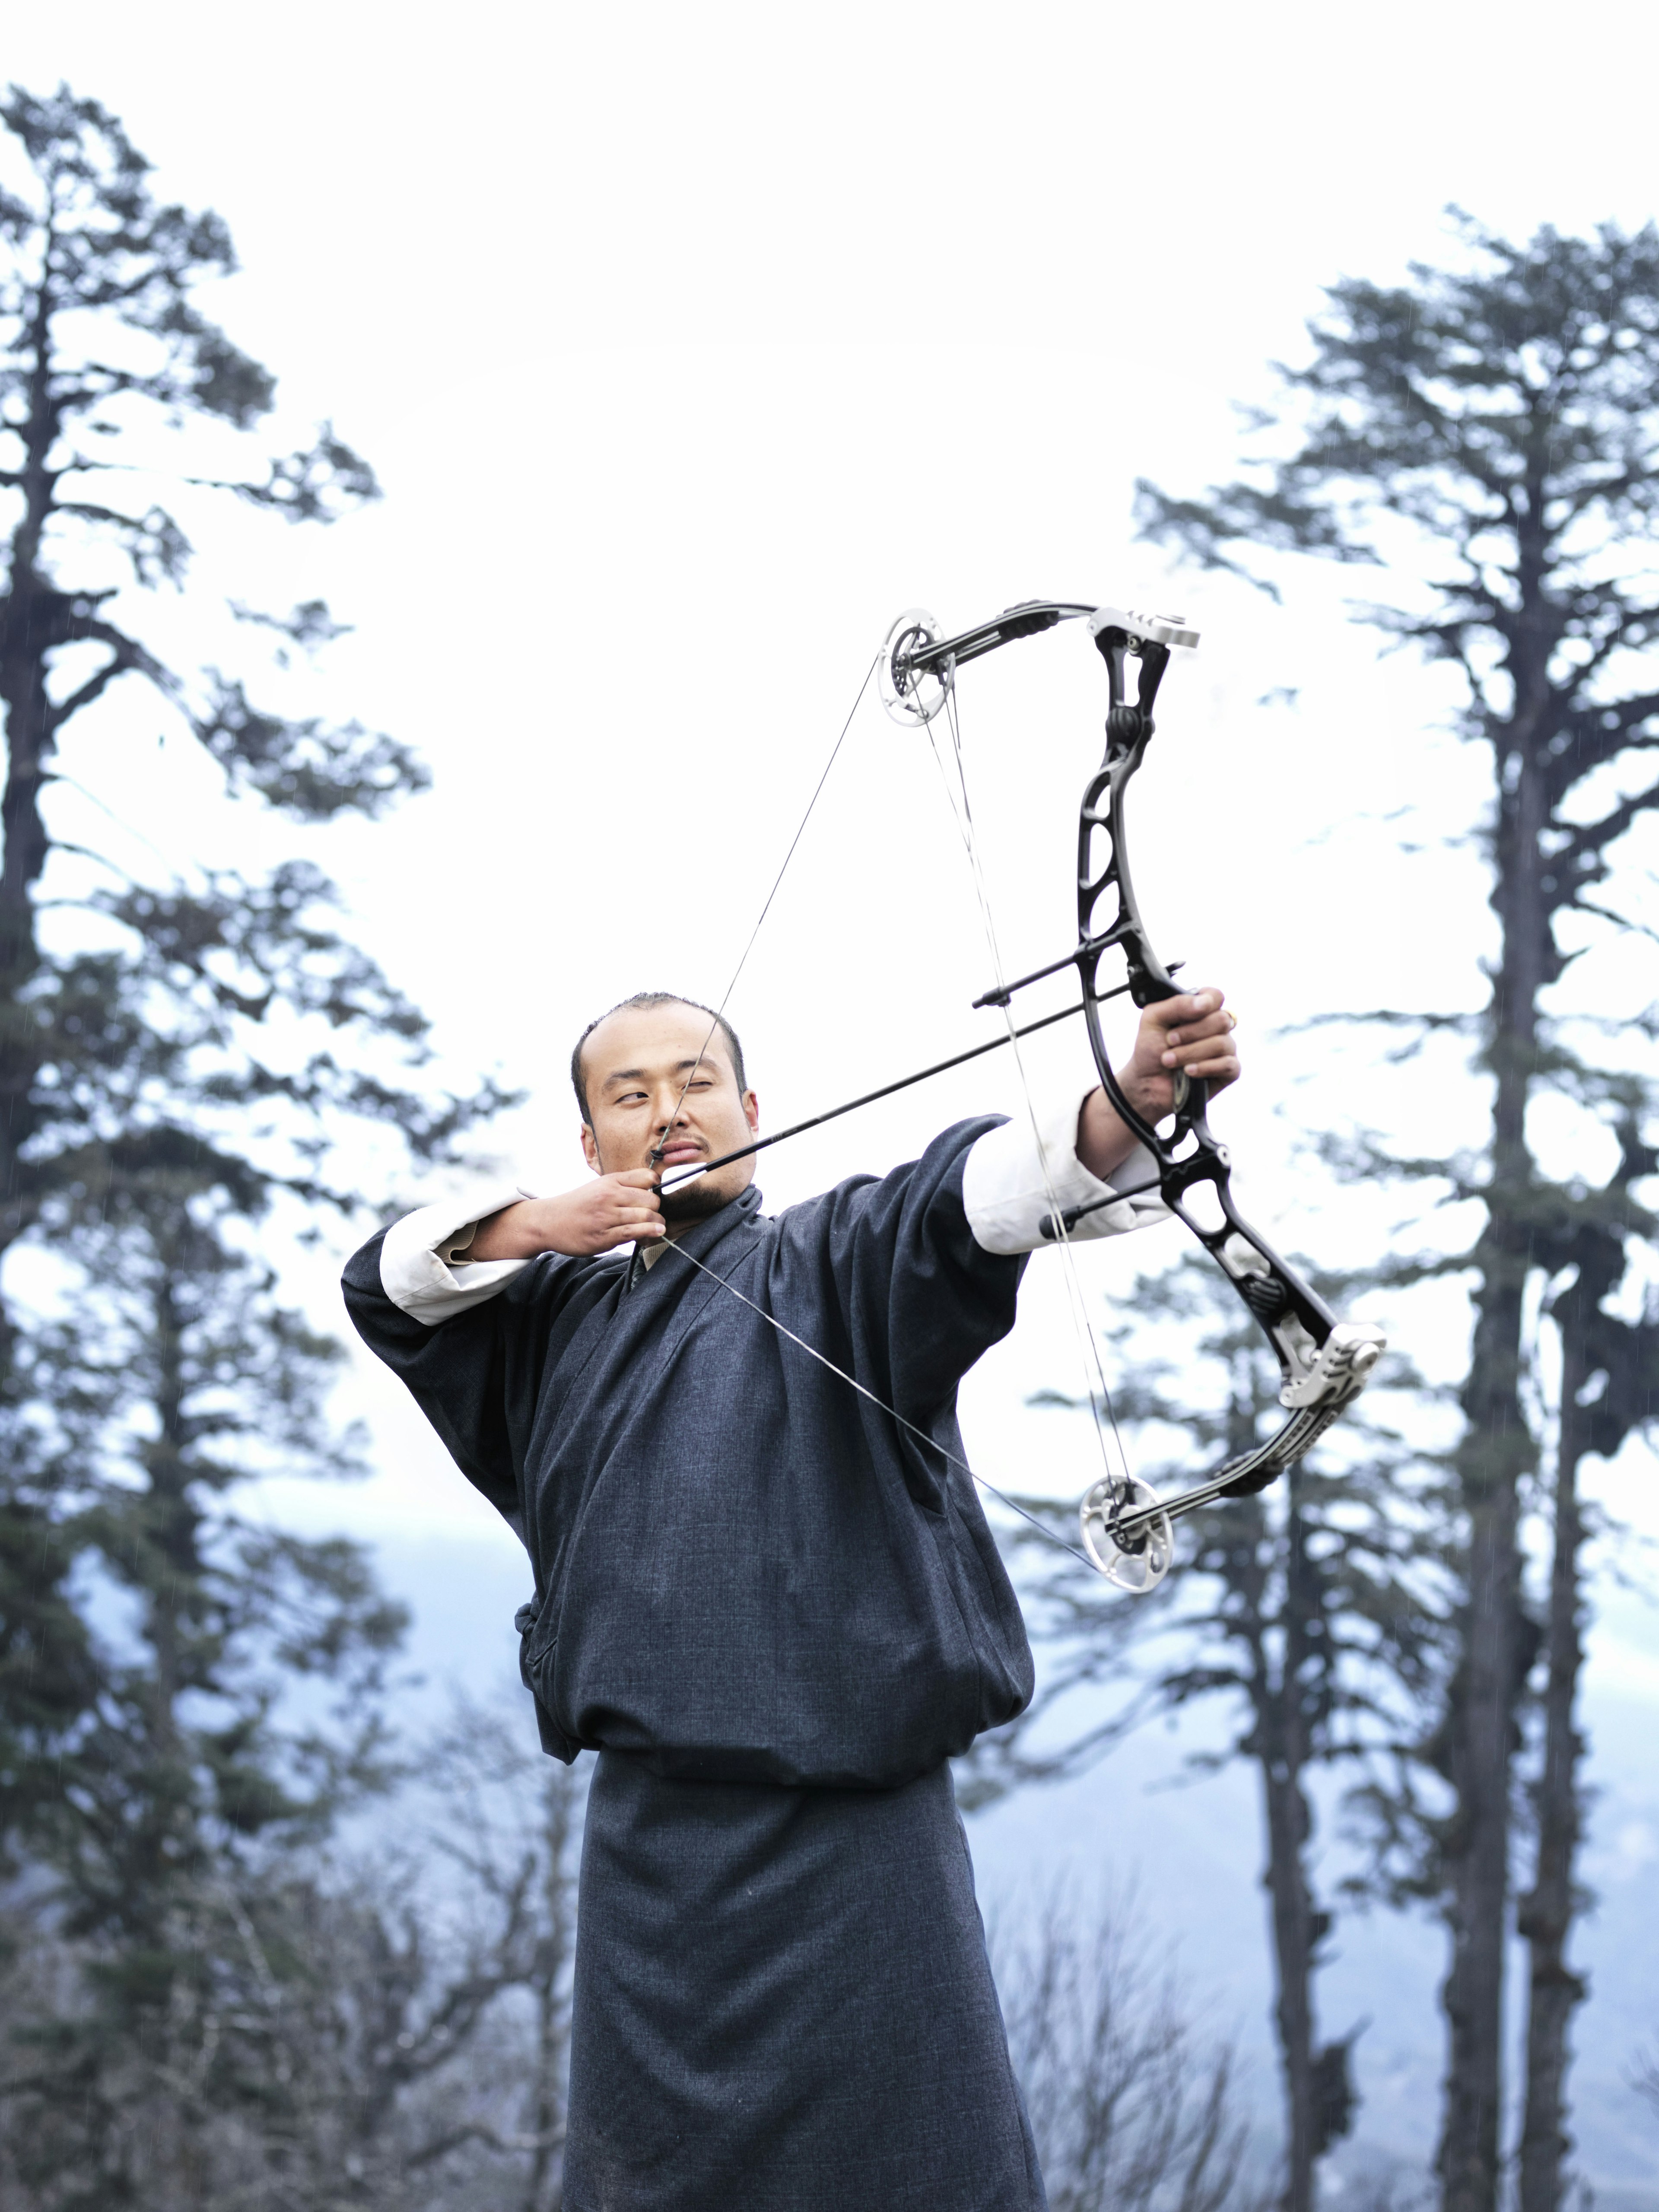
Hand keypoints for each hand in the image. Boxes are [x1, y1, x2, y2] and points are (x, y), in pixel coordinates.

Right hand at [467, 1171, 664, 1260]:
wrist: (548, 1221)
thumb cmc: (577, 1204)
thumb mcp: (598, 1186)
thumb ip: (622, 1186)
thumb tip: (651, 1190)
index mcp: (610, 1181)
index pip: (646, 1177)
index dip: (656, 1186)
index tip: (655, 1193)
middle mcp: (609, 1196)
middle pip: (651, 1200)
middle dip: (657, 1209)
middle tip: (654, 1214)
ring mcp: (606, 1217)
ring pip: (645, 1217)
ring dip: (657, 1224)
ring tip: (658, 1227)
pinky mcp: (604, 1236)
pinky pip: (634, 1233)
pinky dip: (649, 1233)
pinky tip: (655, 1233)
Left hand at [1117, 987, 1239, 1123]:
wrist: (1145, 1082)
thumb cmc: (1151, 1049)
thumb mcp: (1153, 1020)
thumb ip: (1177, 1004)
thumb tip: (1206, 1002)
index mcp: (1200, 1011)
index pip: (1216, 996)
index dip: (1206, 1002)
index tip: (1187, 1014)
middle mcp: (1216, 1028)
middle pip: (1221, 1020)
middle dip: (1191, 1032)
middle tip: (1169, 1041)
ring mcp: (1225, 1049)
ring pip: (1222, 1043)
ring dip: (1191, 1052)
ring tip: (1169, 1060)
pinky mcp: (1228, 1072)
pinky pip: (1229, 1064)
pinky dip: (1205, 1067)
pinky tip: (1188, 1071)